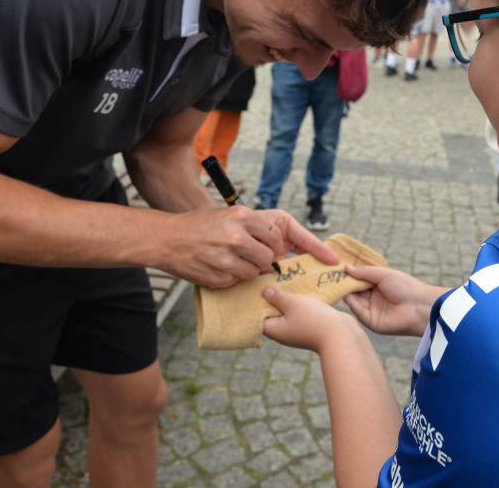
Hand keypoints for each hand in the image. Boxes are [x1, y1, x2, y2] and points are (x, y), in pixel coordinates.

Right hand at [159, 206, 338, 287]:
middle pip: (272, 257)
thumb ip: (259, 228)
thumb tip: (286, 248)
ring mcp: (226, 256)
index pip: (284, 234)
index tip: (332, 258)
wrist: (166, 238)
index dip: (312, 247)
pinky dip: (233, 278)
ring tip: (233, 259)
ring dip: (251, 271)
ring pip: (257, 273)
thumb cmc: (202, 226)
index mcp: (244, 216)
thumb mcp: (232, 216)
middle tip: (254, 256)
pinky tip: (220, 267)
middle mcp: (237, 235)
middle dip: (269, 261)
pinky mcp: (217, 275)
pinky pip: (238, 282)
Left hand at [262, 286, 358, 351]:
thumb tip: (264, 292)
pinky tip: (302, 288)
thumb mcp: (292, 303)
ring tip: (287, 279)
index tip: (256, 285)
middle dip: (273, 296)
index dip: (256, 300)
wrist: (342, 336)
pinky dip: (301, 302)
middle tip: (272, 278)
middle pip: (273, 311)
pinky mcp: (311, 325)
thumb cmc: (313, 320)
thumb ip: (277, 297)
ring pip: (289, 310)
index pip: (257, 315)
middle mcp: (284, 331)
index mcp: (274, 329)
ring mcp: (298, 329)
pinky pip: (301, 311)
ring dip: (289, 297)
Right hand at [342, 265, 445, 336]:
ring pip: (352, 299)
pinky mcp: (370, 321)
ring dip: (344, 291)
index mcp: (377, 285)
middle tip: (328, 274)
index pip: (358, 279)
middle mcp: (372, 297)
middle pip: (353, 289)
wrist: (419, 307)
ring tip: (332, 281)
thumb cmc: (405, 286)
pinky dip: (349, 302)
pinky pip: (357, 310)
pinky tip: (343, 292)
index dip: (348, 274)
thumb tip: (346, 268)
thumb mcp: (383, 274)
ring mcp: (370, 309)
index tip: (334, 266)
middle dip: (342, 282)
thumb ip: (364, 272)